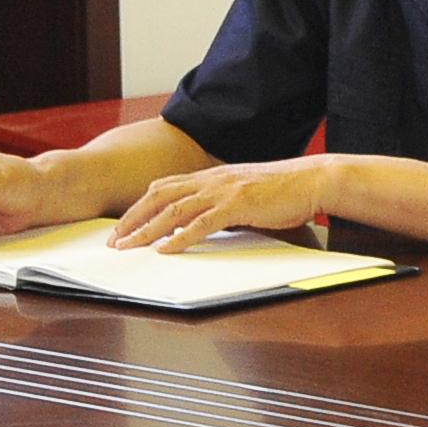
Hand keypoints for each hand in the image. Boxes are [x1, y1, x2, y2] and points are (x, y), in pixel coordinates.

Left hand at [110, 158, 335, 251]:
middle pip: (159, 195)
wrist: (313, 180)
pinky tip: (165, 250)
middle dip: (132, 218)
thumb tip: (208, 222)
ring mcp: (222, 191)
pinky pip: (200, 223)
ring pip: (173, 209)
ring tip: (128, 247)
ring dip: (146, 229)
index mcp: (212, 177)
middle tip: (114, 240)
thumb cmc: (285, 189)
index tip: (124, 225)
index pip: (165, 187)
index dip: (140, 206)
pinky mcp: (237, 205)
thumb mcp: (246, 194)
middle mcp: (211, 180)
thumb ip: (224, 204)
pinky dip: (179, 237)